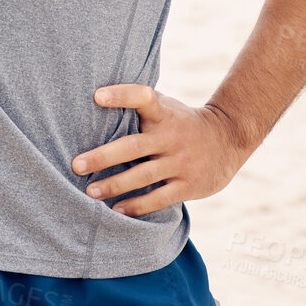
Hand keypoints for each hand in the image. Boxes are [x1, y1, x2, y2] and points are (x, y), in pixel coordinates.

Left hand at [70, 85, 251, 217]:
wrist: (229, 138)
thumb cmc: (181, 122)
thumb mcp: (166, 106)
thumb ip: (139, 106)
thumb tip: (94, 101)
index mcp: (164, 113)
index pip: (142, 97)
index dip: (121, 95)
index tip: (97, 96)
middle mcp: (171, 136)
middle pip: (133, 146)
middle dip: (103, 156)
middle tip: (76, 165)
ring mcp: (181, 162)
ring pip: (143, 175)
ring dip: (114, 185)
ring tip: (90, 192)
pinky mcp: (188, 184)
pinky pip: (159, 198)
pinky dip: (137, 205)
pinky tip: (117, 210)